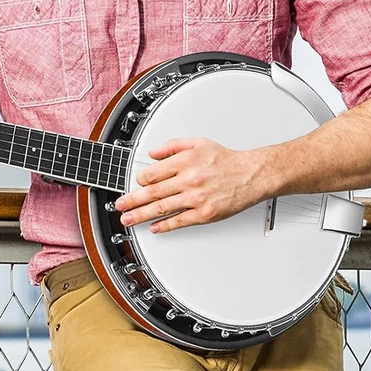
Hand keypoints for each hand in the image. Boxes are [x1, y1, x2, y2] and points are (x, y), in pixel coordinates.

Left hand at [113, 138, 268, 232]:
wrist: (252, 175)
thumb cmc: (226, 160)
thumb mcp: (198, 143)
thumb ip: (172, 146)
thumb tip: (152, 154)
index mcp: (185, 161)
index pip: (152, 173)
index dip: (140, 180)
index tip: (135, 183)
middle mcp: (189, 180)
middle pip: (152, 192)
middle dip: (131, 200)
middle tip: (119, 205)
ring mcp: (196, 198)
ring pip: (162, 208)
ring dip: (141, 215)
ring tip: (128, 219)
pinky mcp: (205, 213)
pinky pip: (180, 221)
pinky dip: (164, 225)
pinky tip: (154, 228)